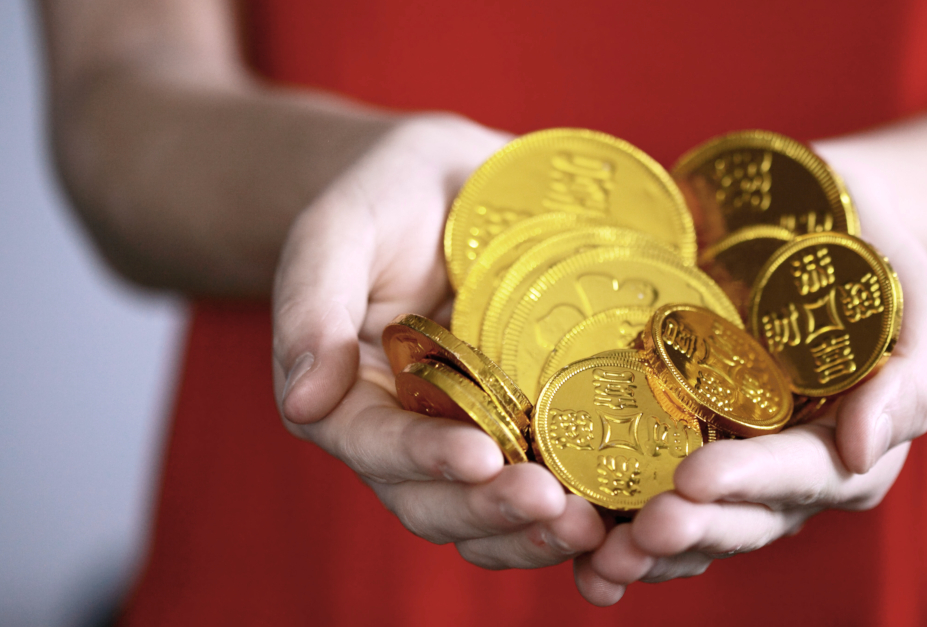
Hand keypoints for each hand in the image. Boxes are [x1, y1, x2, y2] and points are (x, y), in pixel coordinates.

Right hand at [271, 115, 605, 568]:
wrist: (455, 184)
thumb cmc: (387, 197)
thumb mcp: (340, 230)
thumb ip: (312, 305)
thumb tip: (305, 402)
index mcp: (349, 396)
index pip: (375, 445)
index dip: (424, 459)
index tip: (479, 457)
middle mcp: (406, 434)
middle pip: (434, 502)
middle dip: (492, 512)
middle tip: (554, 506)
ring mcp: (469, 440)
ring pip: (487, 516)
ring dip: (535, 534)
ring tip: (592, 528)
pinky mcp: (525, 433)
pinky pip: (542, 490)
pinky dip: (574, 514)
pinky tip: (618, 517)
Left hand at [574, 158, 926, 604]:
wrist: (822, 220)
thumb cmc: (876, 254)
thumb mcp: (920, 302)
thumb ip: (912, 378)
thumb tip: (863, 449)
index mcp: (849, 446)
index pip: (803, 476)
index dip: (750, 481)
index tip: (694, 478)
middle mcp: (791, 472)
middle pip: (745, 518)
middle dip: (694, 531)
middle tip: (639, 531)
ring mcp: (737, 463)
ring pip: (700, 525)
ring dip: (652, 551)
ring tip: (601, 560)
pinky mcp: (688, 441)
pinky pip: (657, 498)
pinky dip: (621, 531)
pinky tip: (581, 550)